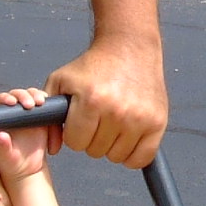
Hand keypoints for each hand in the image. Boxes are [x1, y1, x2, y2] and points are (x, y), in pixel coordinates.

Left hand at [0, 85, 56, 182]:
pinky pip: (46, 106)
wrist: (28, 169)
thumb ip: (3, 147)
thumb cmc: (11, 163)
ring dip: (37, 95)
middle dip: (24, 95)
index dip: (6, 98)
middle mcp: (13, 112)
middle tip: (30, 104)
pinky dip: (49, 105)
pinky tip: (49, 107)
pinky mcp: (42, 117)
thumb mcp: (6, 157)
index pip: (0, 101)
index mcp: (1, 118)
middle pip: (18, 95)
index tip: (12, 102)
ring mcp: (28, 113)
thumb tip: (1, 136)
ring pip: (32, 96)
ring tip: (41, 103)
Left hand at [48, 32, 165, 167]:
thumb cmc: (94, 66)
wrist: (129, 47)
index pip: (75, 142)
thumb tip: (52, 147)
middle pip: (95, 151)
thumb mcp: (61, 81)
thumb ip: (47, 113)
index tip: (80, 119)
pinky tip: (128, 136)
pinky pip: (141, 159)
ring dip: (112, 145)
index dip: (75, 132)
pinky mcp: (158, 122)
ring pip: (116, 157)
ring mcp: (139, 118)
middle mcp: (117, 111)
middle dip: (92, 137)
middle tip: (98, 118)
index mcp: (91, 100)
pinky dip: (133, 154)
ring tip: (113, 122)